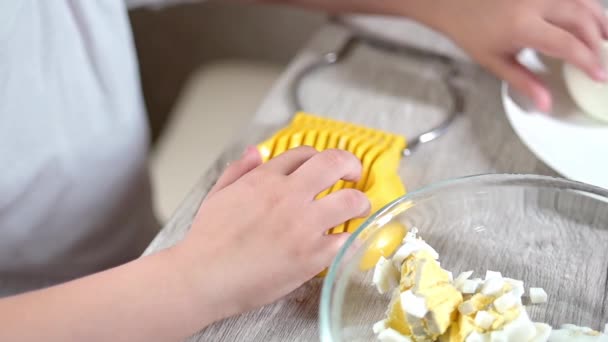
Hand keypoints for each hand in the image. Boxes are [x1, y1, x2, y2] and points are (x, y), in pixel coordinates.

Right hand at [174, 146, 370, 323]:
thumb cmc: (206, 241)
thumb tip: (255, 152)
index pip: (304, 154)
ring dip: (360, 202)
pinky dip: (350, 238)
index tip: (324, 168)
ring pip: (351, 200)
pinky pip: (346, 239)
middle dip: (351, 165)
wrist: (202, 277)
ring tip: (358, 209)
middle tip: (353, 174)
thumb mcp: (218, 195)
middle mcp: (288, 195)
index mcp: (265, 179)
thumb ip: (239, 170)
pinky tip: (346, 241)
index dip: (319, 158)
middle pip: (335, 163)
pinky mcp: (312, 255)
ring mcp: (303, 225)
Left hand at [424, 0, 607, 111]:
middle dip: (598, 41)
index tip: (600, 75)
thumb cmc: (471, 32)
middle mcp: (534, 3)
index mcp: (522, 26)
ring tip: (606, 40)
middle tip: (603, 61)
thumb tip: (545, 104)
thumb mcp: (495, 62)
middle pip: (581, 19)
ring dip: (599, 20)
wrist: (454, 3)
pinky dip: (586, 6)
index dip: (588, 60)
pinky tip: (591, 20)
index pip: (566, 43)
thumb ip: (524, 82)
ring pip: (583, 1)